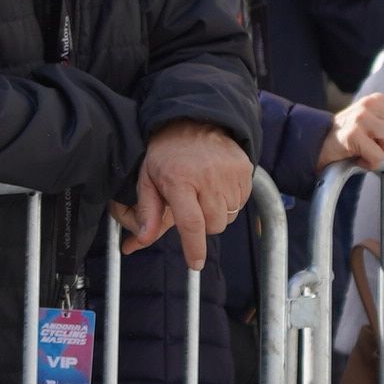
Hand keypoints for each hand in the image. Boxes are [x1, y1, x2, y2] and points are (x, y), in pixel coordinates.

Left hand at [113, 119, 253, 270]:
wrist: (195, 120)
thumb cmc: (167, 153)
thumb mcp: (148, 179)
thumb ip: (147, 212)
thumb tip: (139, 242)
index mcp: (180, 180)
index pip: (191, 223)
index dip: (194, 248)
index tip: (195, 264)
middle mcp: (207, 178)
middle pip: (212, 225)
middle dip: (202, 225)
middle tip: (191, 207)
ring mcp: (229, 174)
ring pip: (228, 217)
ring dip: (216, 214)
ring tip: (202, 193)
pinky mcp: (244, 171)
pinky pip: (241, 202)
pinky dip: (229, 201)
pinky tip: (216, 185)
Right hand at [327, 92, 383, 170]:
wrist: (316, 145)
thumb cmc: (348, 137)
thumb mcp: (376, 126)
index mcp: (378, 100)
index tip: (377, 139)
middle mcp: (369, 105)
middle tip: (371, 146)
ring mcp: (360, 119)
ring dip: (381, 154)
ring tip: (364, 150)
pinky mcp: (352, 135)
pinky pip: (378, 157)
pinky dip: (369, 164)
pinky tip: (356, 158)